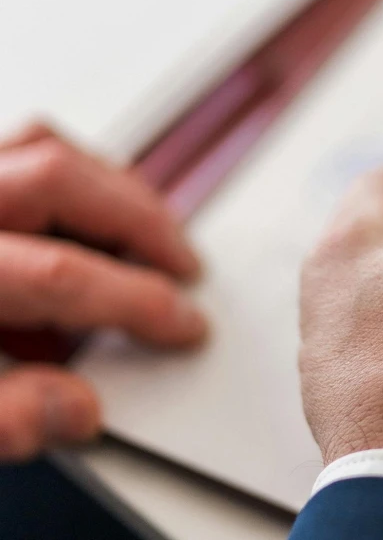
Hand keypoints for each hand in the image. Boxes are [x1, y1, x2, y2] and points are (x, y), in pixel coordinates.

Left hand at [0, 122, 206, 460]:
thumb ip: (5, 416)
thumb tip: (79, 408)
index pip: (62, 275)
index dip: (138, 304)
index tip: (184, 326)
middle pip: (56, 178)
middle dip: (141, 221)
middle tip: (183, 264)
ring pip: (41, 146)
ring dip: (109, 187)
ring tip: (151, 228)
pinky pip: (22, 147)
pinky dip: (70, 173)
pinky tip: (90, 212)